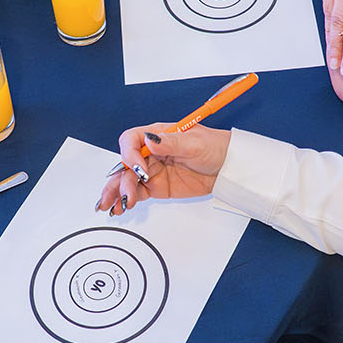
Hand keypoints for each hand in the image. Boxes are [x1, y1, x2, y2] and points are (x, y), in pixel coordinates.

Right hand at [97, 123, 231, 216]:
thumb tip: (151, 140)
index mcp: (157, 135)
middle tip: (123, 194)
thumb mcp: (194, 142)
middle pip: (125, 164)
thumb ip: (171, 143)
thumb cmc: (214, 147)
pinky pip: (138, 193)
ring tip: (115, 206)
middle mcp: (151, 152)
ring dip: (118, 192)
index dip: (129, 154)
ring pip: (128, 180)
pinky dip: (127, 200)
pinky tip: (120, 207)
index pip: (132, 141)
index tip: (138, 168)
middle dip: (119, 180)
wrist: (228, 167)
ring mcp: (152, 170)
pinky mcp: (157, 186)